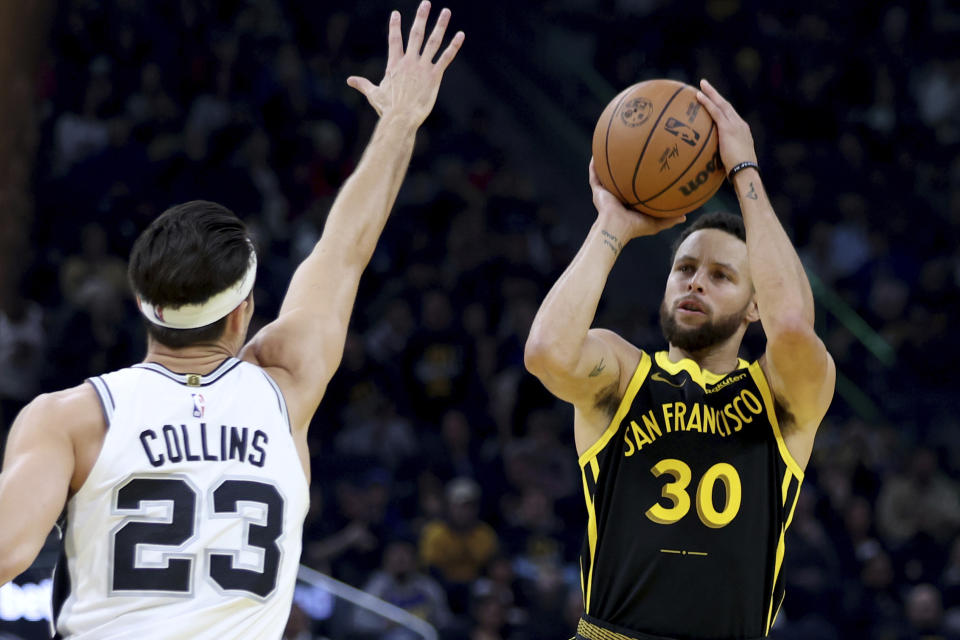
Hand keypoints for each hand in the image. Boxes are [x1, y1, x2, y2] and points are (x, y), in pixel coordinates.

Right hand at [347, 1, 463, 125]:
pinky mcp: (434, 76)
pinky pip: (446, 57)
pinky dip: (454, 46)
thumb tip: (349, 81)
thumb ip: (363, 84)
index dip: (394, 26)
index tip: (396, 14)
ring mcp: (422, 67)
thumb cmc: (387, 108)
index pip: (394, 40)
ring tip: (446, 11)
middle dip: (421, 17)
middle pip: (416, 34)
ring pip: (433, 41)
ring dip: (440, 25)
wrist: (401, 117)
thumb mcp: (373, 94)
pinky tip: (461, 34)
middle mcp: (409, 61)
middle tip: (426, 3)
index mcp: (394, 65)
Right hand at [589, 158, 685, 239]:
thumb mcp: (656, 222)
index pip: (634, 188)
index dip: (639, 178)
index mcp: (629, 203)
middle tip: (631, 152)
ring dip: (607, 163)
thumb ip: (669, 219)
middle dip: (624, 167)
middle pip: (621, 179)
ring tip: (610, 148)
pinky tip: (597, 153)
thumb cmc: (635, 227)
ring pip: (606, 175)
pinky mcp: (597, 191)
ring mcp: (606, 193)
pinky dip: (594, 165)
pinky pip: (594, 175)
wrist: (616, 228)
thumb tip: (685, 216)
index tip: (648, 166)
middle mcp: (617, 197)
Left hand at [696, 79, 757, 170]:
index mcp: (742, 131)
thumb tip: (708, 163)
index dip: (721, 106)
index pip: (730, 115)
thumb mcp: (730, 162)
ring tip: (701, 84)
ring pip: (721, 105)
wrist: (745, 173)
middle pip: (726, 105)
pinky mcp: (728, 129)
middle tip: (705, 85)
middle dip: (715, 94)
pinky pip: (716, 112)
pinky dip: (707, 103)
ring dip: (711, 93)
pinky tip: (698, 96)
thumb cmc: (738, 174)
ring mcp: (735, 125)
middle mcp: (740, 125)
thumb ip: (721, 157)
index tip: (713, 100)